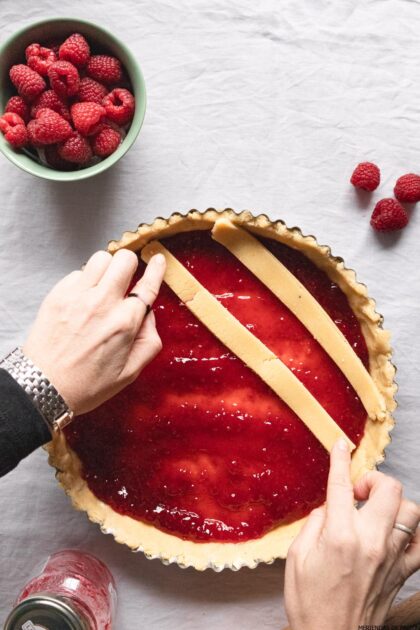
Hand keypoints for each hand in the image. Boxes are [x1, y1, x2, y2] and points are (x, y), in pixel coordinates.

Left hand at [23, 249, 165, 414]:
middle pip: (124, 259)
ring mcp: (78, 296)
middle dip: (130, 265)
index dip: (156, 269)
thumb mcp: (130, 373)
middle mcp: (102, 304)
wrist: (44, 386)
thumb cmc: (86, 384)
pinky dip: (84, 280)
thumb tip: (148, 315)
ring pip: (101, 258)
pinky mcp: (58, 295)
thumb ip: (149, 342)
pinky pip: (77, 272)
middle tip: (126, 278)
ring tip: (103, 285)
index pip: (147, 285)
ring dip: (107, 268)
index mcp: (124, 323)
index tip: (157, 259)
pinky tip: (82, 299)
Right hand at [284, 439, 419, 629]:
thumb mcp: (297, 557)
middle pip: (389, 488)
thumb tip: (330, 506)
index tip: (341, 445)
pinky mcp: (402, 573)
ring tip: (376, 511)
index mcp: (339, 535)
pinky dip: (412, 532)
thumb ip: (315, 523)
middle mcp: (370, 541)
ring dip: (393, 502)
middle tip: (357, 492)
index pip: (341, 485)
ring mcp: (391, 557)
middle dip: (373, 479)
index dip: (340, 459)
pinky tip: (396, 532)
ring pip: (411, 511)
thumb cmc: (309, 602)